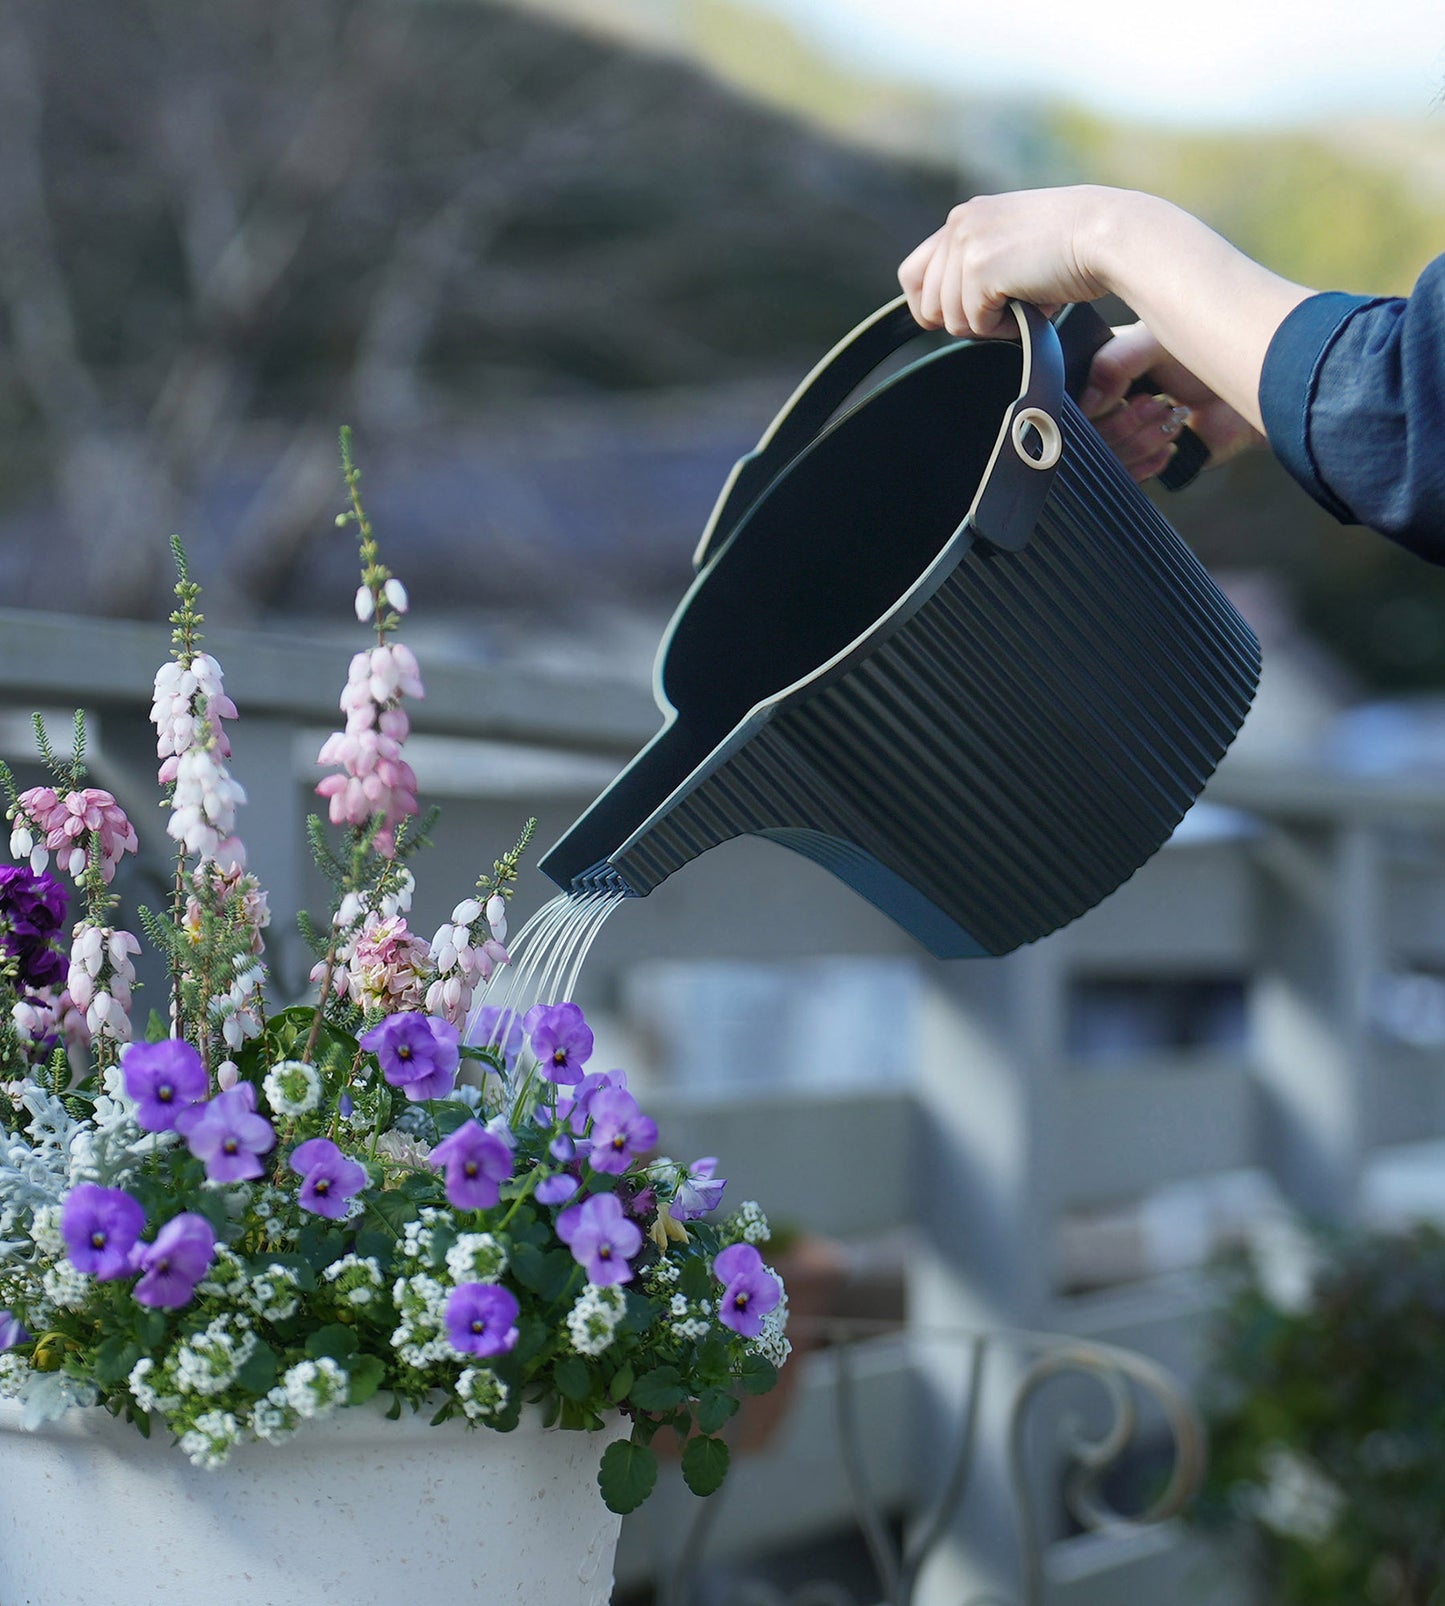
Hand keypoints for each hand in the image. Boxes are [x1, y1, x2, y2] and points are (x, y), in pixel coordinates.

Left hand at [897, 188, 1109, 337]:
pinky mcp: (980, 268)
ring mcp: (967, 243)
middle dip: (964, 320)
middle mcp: (959, 223)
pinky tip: (1031, 306)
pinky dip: (1005, 328)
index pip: (913, 273)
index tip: (956, 320)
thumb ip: (978, 269)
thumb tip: (952, 316)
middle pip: (927, 303)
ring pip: (950, 319)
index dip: (929, 307)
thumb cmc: (1076, 247)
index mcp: (965, 217)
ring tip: (1024, 304)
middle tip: (1005, 311)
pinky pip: (974, 324)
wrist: (1109, 234)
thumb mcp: (1014, 248)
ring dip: (989, 325)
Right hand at [1082, 322, 1262, 482]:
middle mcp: (1112, 403)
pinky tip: (1172, 443)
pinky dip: (1149, 462)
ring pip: (1108, 456)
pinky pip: (1127, 477)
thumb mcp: (1155, 341)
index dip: (1092, 405)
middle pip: (1089, 434)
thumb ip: (1112, 360)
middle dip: (1126, 421)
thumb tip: (1087, 403)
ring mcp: (1128, 434)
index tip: (1121, 396)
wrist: (1257, 388)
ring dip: (1143, 439)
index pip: (1074, 400)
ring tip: (1171, 417)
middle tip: (1157, 403)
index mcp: (1105, 370)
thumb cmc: (1212, 352)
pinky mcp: (1147, 461)